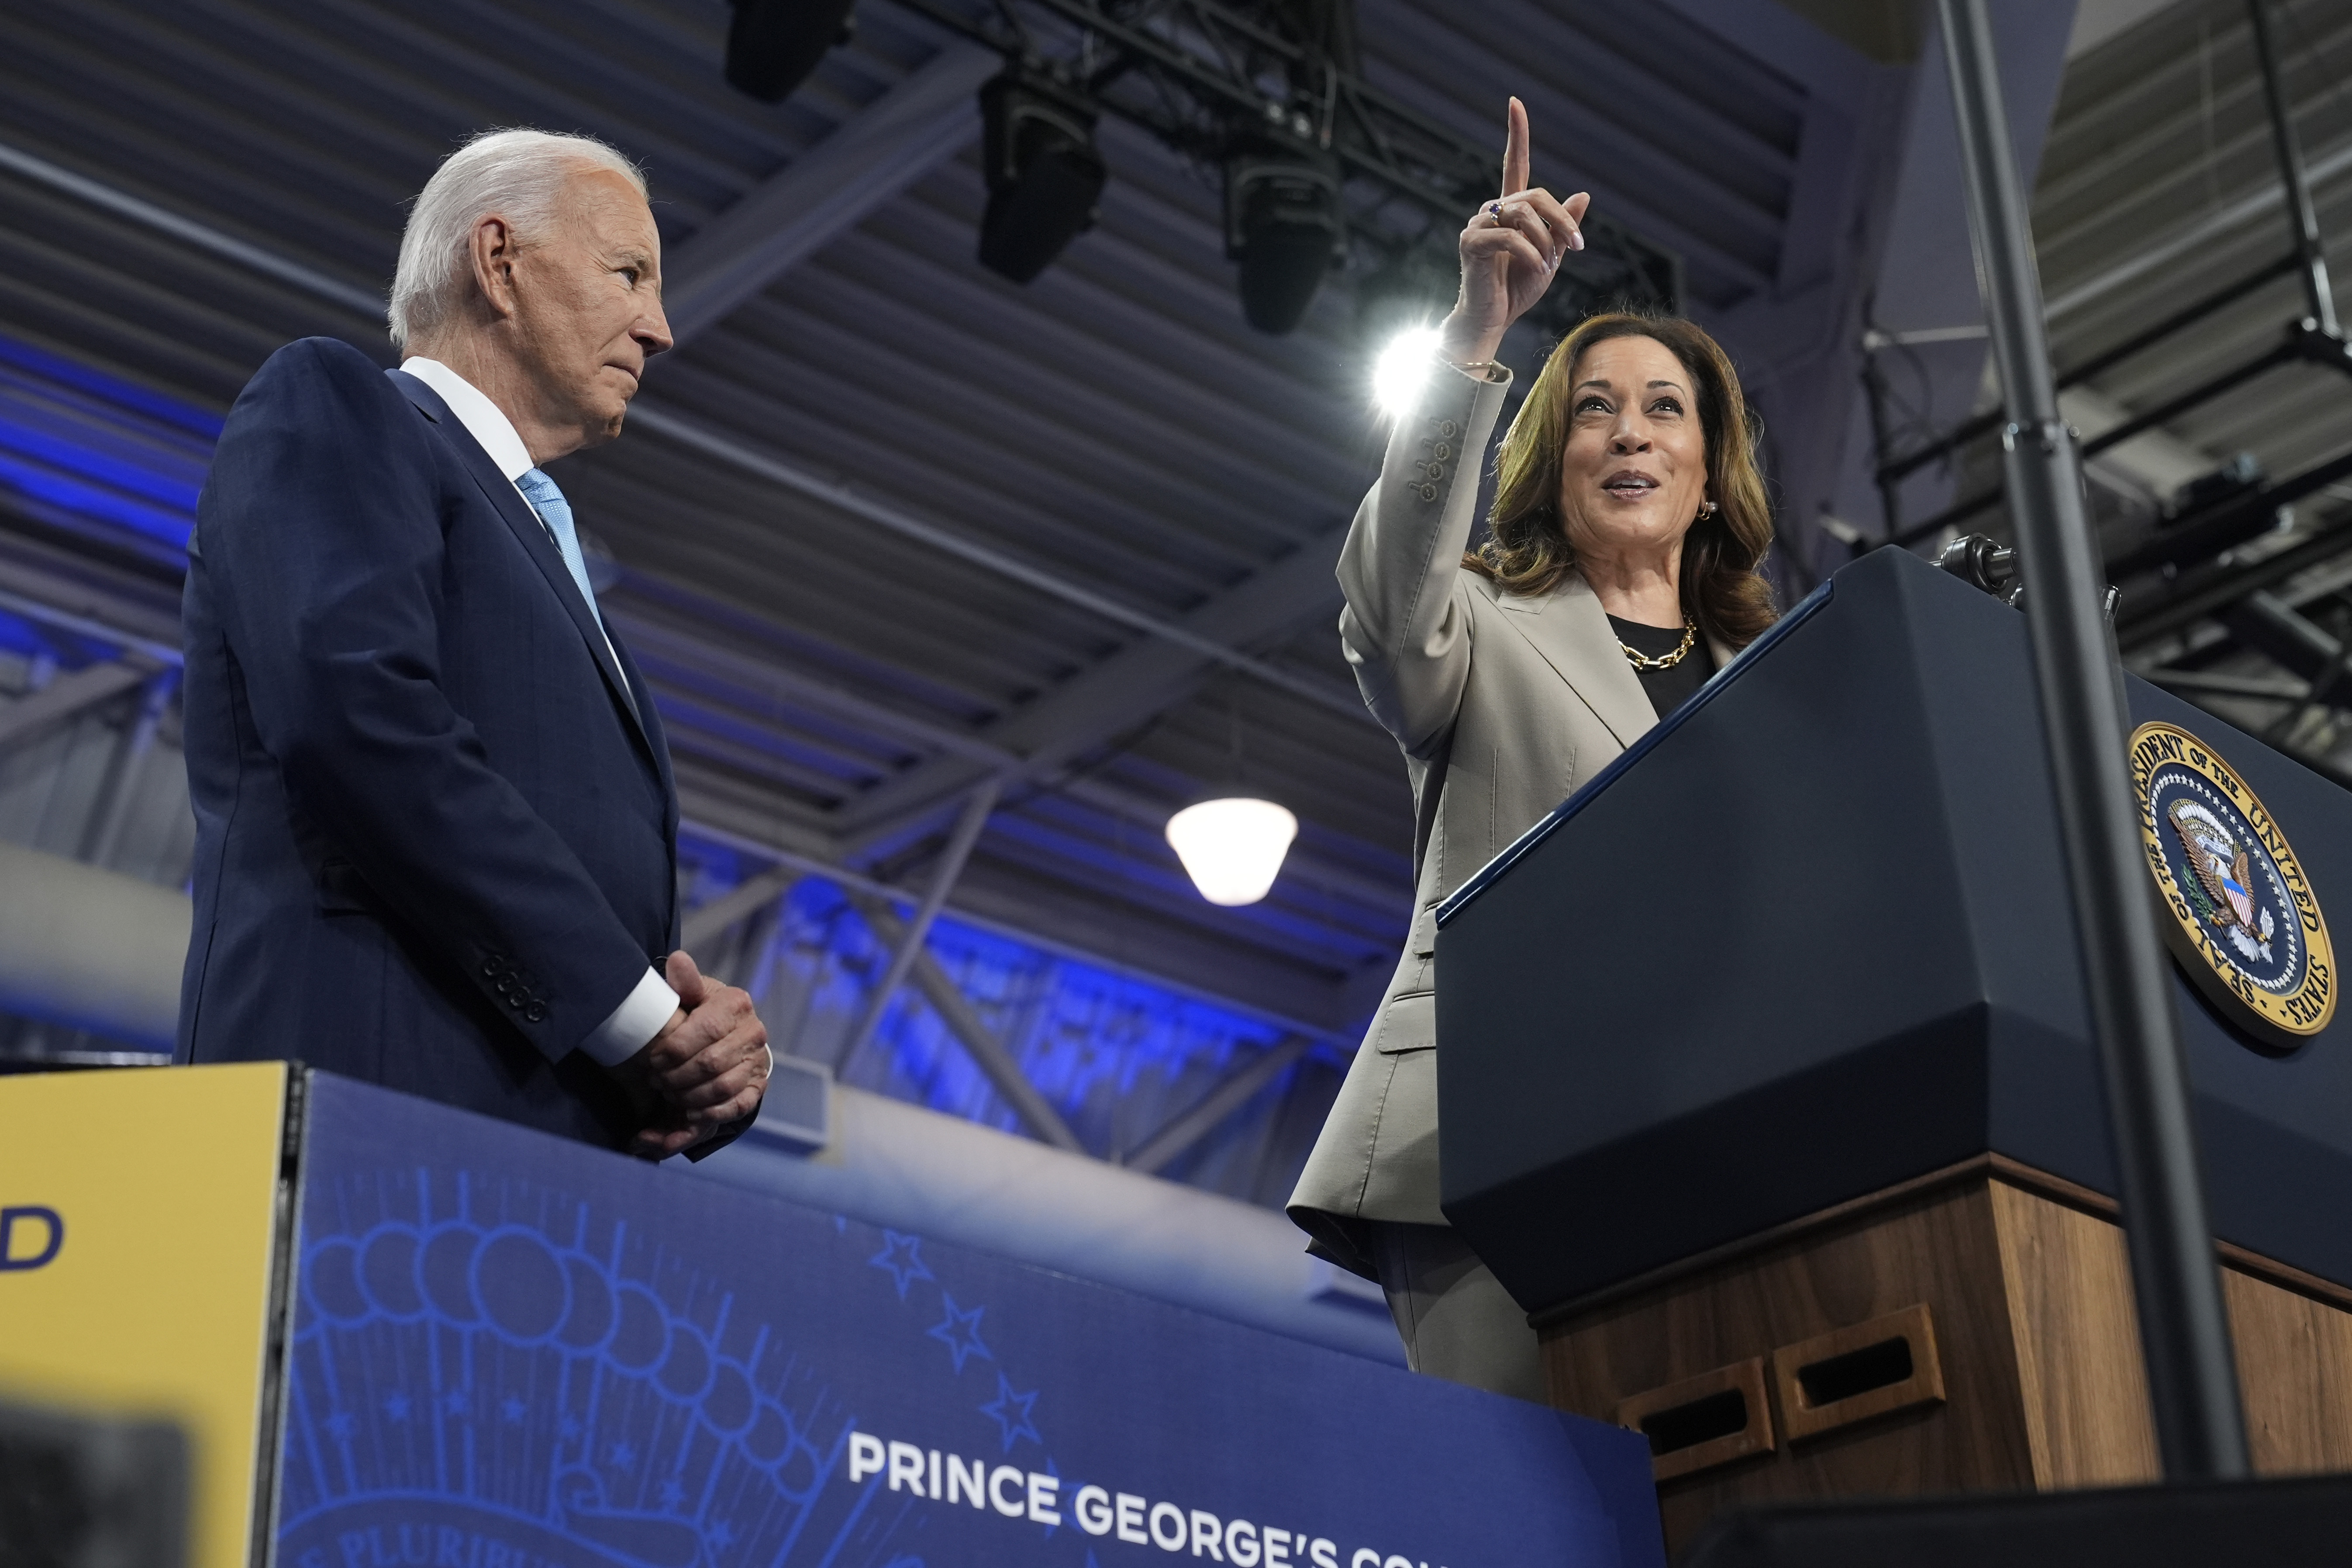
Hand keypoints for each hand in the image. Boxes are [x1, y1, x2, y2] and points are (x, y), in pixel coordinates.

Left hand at [623, 950, 769, 1157]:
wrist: (731, 1034)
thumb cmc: (702, 1013)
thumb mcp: (692, 994)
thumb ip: (684, 982)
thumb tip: (677, 961)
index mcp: (736, 1003)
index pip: (706, 1029)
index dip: (675, 1049)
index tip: (653, 1059)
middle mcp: (754, 1032)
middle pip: (712, 1062)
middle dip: (677, 1076)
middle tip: (656, 1080)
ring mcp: (758, 1061)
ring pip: (723, 1087)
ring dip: (689, 1095)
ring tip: (669, 1093)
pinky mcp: (758, 1086)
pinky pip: (736, 1105)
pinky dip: (710, 1112)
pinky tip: (688, 1111)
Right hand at [1437, 96, 1589, 366]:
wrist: (1492, 320)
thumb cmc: (1517, 289)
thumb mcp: (1550, 256)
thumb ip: (1562, 227)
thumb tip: (1584, 194)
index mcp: (1510, 210)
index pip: (1513, 164)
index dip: (1516, 134)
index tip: (1515, 103)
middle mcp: (1491, 211)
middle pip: (1534, 195)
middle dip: (1561, 219)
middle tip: (1578, 247)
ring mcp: (1477, 226)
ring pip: (1523, 214)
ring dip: (1545, 241)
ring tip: (1548, 266)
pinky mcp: (1471, 244)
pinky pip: (1508, 237)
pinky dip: (1529, 253)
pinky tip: (1535, 269)